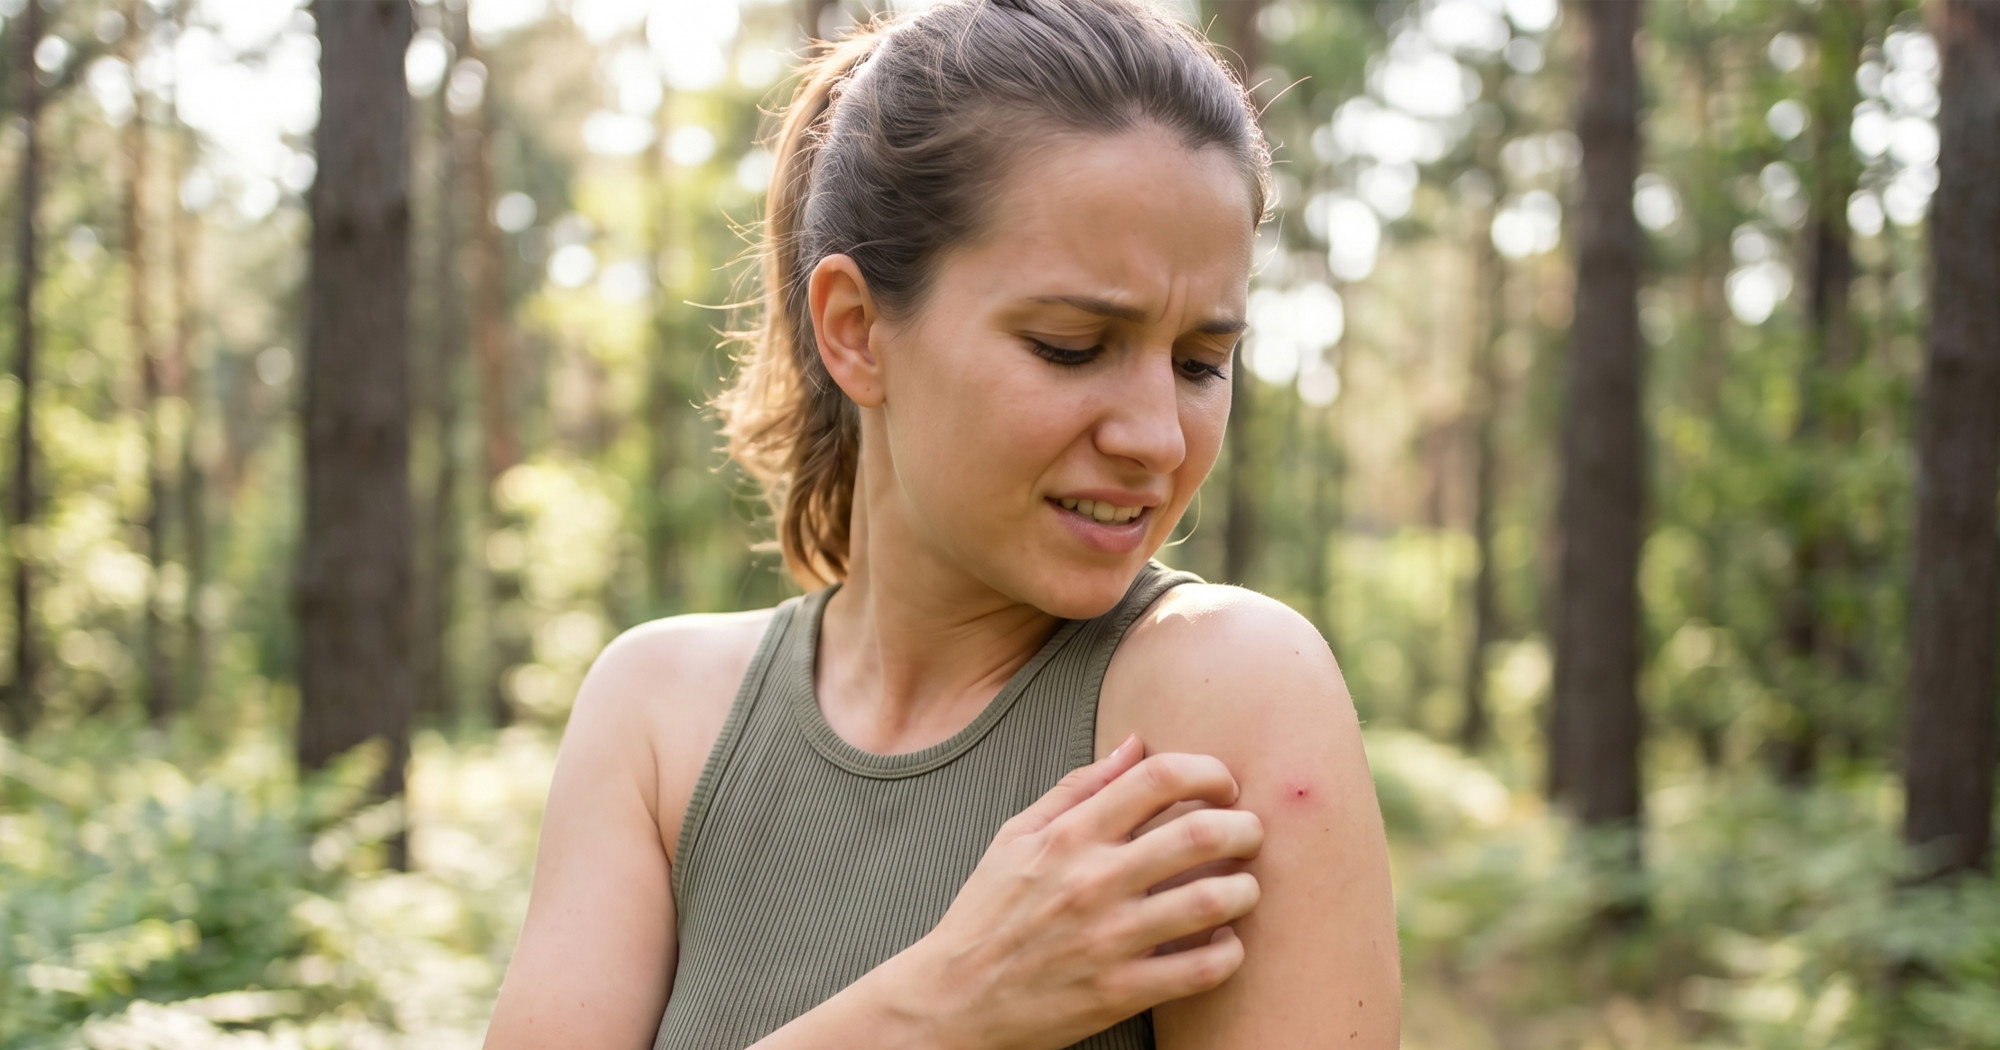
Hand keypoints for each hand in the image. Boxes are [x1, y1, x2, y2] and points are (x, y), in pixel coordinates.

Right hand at [884, 736, 1264, 1049]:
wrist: (953, 1000)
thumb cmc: (987, 913)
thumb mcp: (1016, 837)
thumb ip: (1078, 788)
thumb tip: (1135, 743)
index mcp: (1069, 836)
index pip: (1158, 778)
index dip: (1208, 772)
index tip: (1223, 787)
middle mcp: (1093, 881)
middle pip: (1200, 833)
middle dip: (1244, 828)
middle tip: (1250, 835)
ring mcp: (1108, 938)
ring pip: (1211, 900)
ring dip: (1244, 890)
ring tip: (1244, 888)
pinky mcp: (1119, 992)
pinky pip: (1200, 969)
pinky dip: (1229, 952)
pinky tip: (1225, 942)